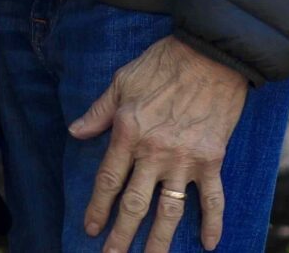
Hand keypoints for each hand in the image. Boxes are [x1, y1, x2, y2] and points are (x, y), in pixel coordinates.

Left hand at [72, 36, 247, 252]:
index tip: (90, 228)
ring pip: (169, 211)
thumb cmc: (162, 63)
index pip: (108, 181)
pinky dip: (213, 222)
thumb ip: (99, 111)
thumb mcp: (121, 81)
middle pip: (134, 204)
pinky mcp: (212, 159)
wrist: (209, 54)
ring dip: (159, 241)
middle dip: (121, 235)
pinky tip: (210, 244)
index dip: (98, 208)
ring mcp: (185, 160)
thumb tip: (75, 132)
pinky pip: (213, 198)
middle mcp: (154, 153)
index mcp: (128, 134)